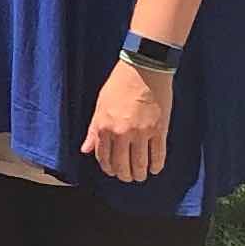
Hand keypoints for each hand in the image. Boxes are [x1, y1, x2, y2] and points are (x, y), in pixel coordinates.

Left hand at [81, 59, 172, 185]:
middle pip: (122, 165)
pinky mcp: (159, 130)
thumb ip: (93, 130)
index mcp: (105, 126)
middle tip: (127, 176)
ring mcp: (142, 133)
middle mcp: (122, 133)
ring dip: (139, 174)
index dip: (108, 168)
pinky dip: (156, 166)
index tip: (113, 171)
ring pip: (139, 164)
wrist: (144, 68)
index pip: (104, 158)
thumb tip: (85, 150)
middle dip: (124, 175)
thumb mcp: (100, 105)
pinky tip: (154, 169)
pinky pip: (158, 155)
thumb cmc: (119, 84)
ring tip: (140, 176)